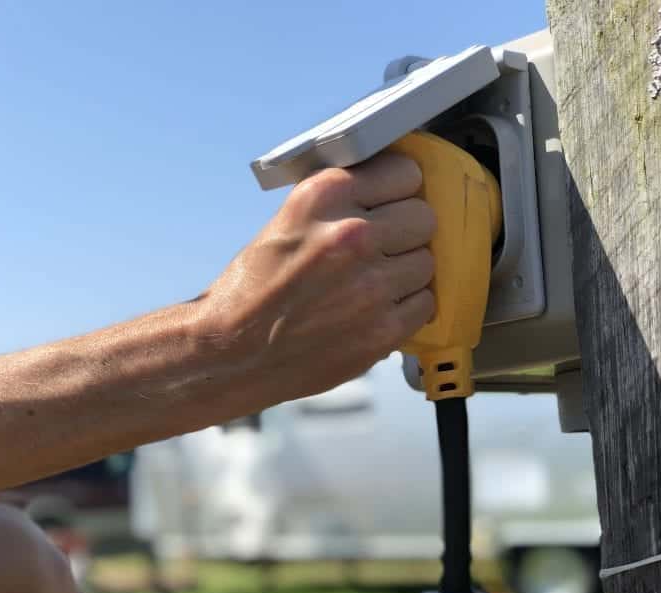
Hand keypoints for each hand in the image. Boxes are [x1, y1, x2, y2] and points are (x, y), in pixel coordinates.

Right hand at [195, 151, 435, 407]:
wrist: (234, 353)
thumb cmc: (255, 290)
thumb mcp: (289, 221)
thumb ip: (342, 203)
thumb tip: (391, 192)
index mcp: (325, 197)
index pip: (405, 173)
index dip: (399, 192)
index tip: (391, 205)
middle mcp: (351, 235)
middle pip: (423, 217)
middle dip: (406, 232)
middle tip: (384, 249)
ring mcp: (371, 285)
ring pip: (426, 262)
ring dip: (407, 272)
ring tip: (374, 283)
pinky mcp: (382, 329)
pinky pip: (425, 305)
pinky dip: (407, 308)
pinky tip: (378, 310)